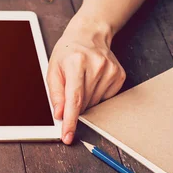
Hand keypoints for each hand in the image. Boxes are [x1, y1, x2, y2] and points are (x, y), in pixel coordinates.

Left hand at [47, 14, 125, 144]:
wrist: (89, 35)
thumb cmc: (68, 53)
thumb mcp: (53, 70)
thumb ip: (55, 94)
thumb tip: (60, 115)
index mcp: (76, 63)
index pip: (74, 99)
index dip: (70, 121)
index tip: (68, 136)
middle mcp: (96, 66)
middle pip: (84, 104)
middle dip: (74, 106)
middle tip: (71, 90)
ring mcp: (110, 71)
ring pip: (95, 104)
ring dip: (86, 101)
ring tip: (82, 81)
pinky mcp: (119, 76)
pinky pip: (105, 99)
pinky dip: (96, 96)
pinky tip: (93, 81)